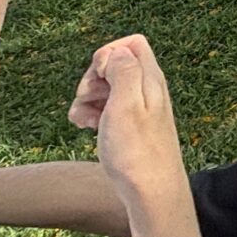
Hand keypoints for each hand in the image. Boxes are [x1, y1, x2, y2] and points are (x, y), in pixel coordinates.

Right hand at [69, 35, 189, 210]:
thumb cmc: (137, 151)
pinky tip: (87, 129)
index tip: (98, 76)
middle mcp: (146, 90)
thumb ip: (124, 71)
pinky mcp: (128, 126)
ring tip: (85, 120)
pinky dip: (90, 114)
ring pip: (104, 88)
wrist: (150, 192)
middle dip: (92, 78)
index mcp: (150, 79)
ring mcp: (137, 108)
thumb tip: (117, 51)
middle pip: (113, 64)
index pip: (131, 44)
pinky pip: (104, 109)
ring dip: (86, 99)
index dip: (108, 53)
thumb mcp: (126, 105)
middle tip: (88, 98)